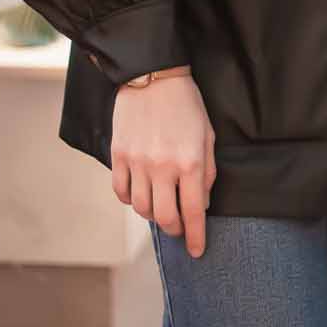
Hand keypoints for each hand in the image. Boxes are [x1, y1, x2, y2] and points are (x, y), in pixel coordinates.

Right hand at [112, 69, 214, 258]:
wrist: (152, 76)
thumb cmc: (186, 104)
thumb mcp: (207, 135)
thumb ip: (207, 170)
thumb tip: (201, 202)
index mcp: (190, 162)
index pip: (193, 212)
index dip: (195, 236)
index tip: (197, 250)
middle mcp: (162, 167)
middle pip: (165, 217)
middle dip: (174, 229)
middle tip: (179, 227)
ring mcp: (137, 163)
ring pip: (141, 208)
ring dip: (153, 215)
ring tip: (160, 208)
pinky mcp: (118, 156)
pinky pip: (121, 192)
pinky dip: (130, 200)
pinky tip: (139, 194)